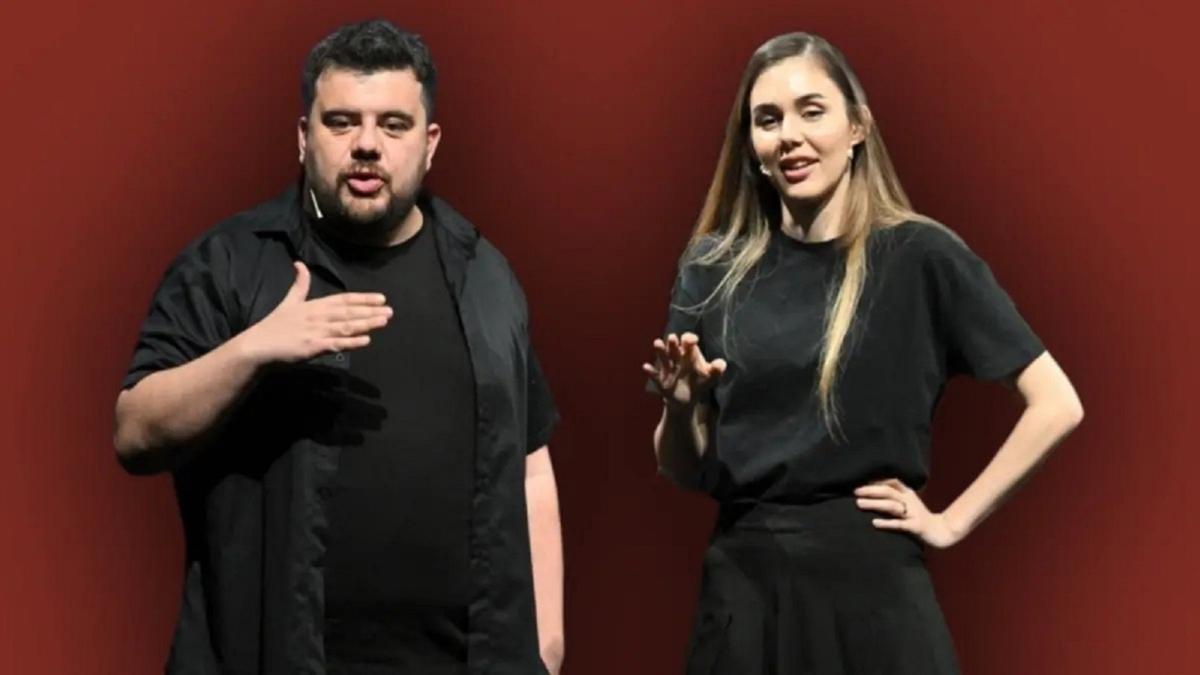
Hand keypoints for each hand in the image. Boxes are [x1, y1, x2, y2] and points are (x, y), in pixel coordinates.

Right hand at [238, 262, 391, 364]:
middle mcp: (317, 316)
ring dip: (366, 324)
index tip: (381, 298)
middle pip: (348, 312)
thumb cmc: (274, 326)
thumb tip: (300, 263)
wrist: (257, 346)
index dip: (362, 298)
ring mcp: (315, 332)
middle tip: (390, 310)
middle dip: (370, 311)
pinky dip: (351, 342)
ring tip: (384, 321)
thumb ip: (299, 285)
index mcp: (313, 305)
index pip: (343, 299)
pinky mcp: (312, 347)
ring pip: (346, 326)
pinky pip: (335, 344)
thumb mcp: (288, 301)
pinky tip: (366, 340)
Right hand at [642, 332, 725, 410]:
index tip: (692, 341)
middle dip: (673, 344)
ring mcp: (668, 368)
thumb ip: (716, 370)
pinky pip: (655, 375)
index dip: (689, 340)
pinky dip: (650, 371)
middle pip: (674, 348)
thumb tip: (721, 364)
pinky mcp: (661, 380)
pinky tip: (646, 367)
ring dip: (660, 351)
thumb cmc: (699, 384)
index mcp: (689, 354)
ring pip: (663, 357)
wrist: (686, 401)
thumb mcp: (710, 378)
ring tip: (657, 343)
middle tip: (673, 338)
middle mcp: (677, 358)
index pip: (688, 342)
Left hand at [854, 478, 962, 548]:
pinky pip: (899, 524)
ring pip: (892, 506)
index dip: (876, 480)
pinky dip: (886, 523)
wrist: (941, 531)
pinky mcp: (915, 527)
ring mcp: (913, 514)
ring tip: (859, 503)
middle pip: (889, 492)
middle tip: (855, 491)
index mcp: (907, 494)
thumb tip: (872, 491)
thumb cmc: (919, 517)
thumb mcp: (908, 503)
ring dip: (874, 504)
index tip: (860, 480)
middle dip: (871, 490)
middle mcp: (909, 501)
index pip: (891, 482)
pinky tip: (874, 523)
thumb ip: (894, 497)